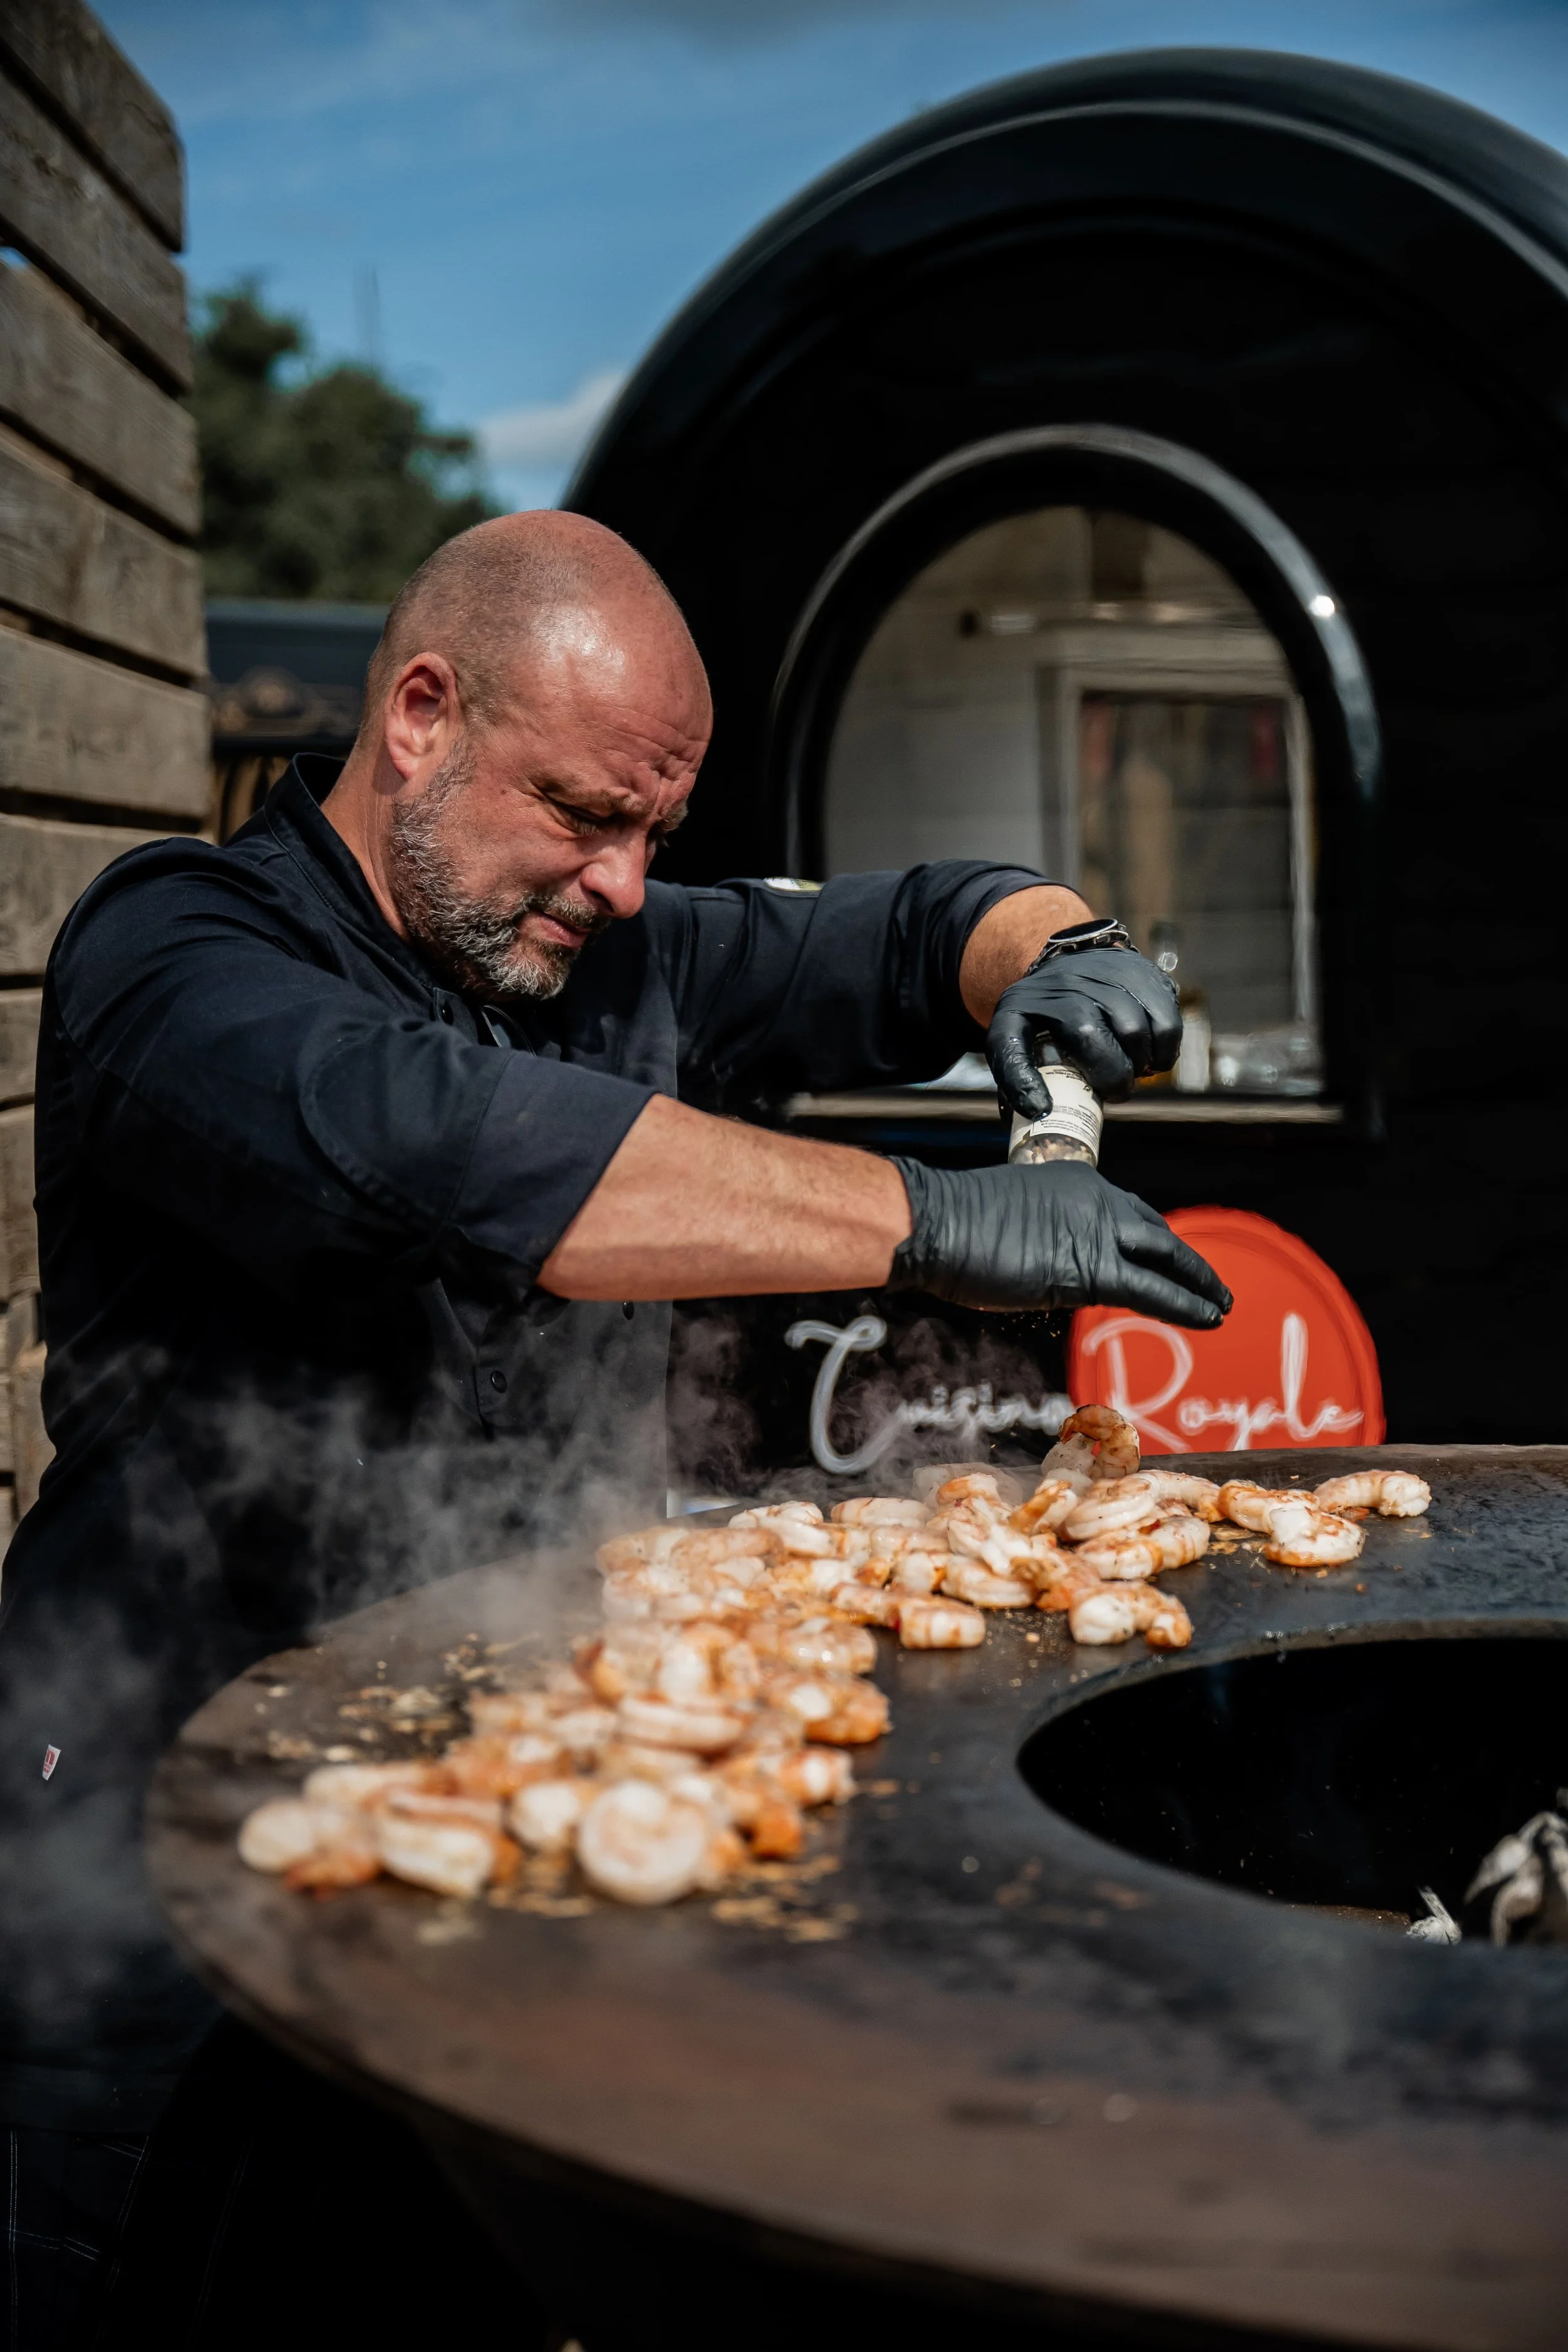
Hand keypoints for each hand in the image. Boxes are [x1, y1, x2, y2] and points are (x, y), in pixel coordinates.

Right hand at [887, 1159, 1231, 1327]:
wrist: (935, 1221)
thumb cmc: (952, 1223)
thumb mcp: (1010, 1218)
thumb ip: (1043, 1235)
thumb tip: (1051, 1264)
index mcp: (1076, 1183)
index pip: (1130, 1213)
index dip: (1154, 1240)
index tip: (1169, 1257)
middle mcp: (1097, 1200)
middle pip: (1156, 1233)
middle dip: (1188, 1262)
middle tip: (1213, 1285)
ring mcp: (1097, 1231)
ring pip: (1164, 1259)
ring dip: (1199, 1285)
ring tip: (1221, 1306)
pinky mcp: (1091, 1269)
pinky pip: (1151, 1290)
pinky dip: (1185, 1304)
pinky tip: (1207, 1318)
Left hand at [986, 947, 1180, 1119]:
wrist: (1074, 960)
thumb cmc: (1044, 1012)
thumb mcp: (1013, 1033)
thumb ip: (1015, 1073)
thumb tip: (1038, 1113)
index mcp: (1026, 1005)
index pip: (1014, 1047)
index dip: (1022, 1083)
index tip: (1041, 1109)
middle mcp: (1067, 985)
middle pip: (1091, 1039)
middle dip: (1110, 1079)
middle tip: (1114, 1091)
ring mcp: (1111, 976)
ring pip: (1135, 1034)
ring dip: (1139, 1065)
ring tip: (1131, 1068)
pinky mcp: (1148, 976)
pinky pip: (1167, 1026)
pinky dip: (1165, 1052)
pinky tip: (1152, 1056)